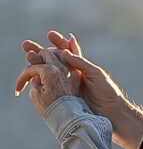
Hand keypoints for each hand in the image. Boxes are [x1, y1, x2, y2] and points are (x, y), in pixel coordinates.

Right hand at [19, 31, 142, 148]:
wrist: (111, 114)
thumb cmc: (107, 92)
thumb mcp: (96, 74)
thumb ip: (81, 62)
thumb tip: (65, 51)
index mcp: (80, 65)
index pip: (67, 50)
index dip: (58, 42)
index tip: (50, 35)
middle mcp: (71, 73)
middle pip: (52, 59)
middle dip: (39, 50)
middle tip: (26, 45)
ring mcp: (66, 84)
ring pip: (47, 71)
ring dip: (37, 63)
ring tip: (28, 56)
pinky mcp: (63, 95)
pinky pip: (49, 86)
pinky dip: (40, 79)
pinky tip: (31, 74)